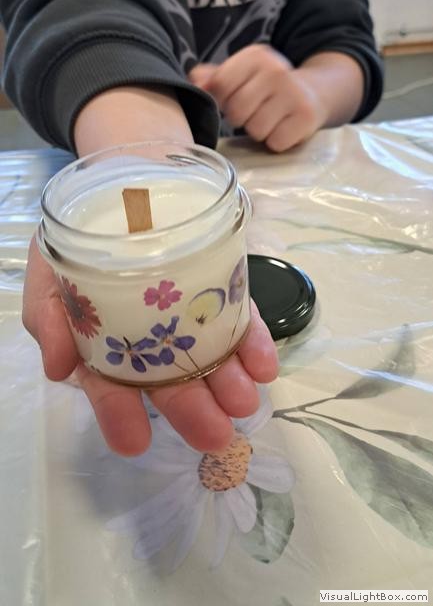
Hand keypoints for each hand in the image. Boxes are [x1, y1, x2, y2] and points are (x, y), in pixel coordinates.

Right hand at [23, 237, 278, 455]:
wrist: (119, 186)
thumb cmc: (82, 236)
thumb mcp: (50, 271)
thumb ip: (49, 317)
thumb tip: (58, 368)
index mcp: (107, 344)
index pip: (111, 385)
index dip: (120, 414)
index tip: (134, 442)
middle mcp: (150, 338)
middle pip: (169, 380)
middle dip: (192, 410)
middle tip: (215, 435)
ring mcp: (188, 314)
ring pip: (209, 355)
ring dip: (228, 381)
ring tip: (245, 401)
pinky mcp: (220, 288)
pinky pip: (237, 318)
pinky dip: (252, 343)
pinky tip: (264, 365)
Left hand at [189, 44, 325, 151]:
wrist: (312, 93)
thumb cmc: (266, 88)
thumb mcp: (241, 74)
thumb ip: (215, 77)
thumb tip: (195, 80)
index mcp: (256, 56)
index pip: (219, 85)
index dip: (221, 100)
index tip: (232, 99)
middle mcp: (276, 70)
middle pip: (236, 110)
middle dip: (241, 118)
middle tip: (255, 111)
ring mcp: (293, 93)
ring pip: (255, 129)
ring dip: (259, 131)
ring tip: (270, 119)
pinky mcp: (305, 117)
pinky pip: (275, 142)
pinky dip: (276, 141)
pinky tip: (283, 127)